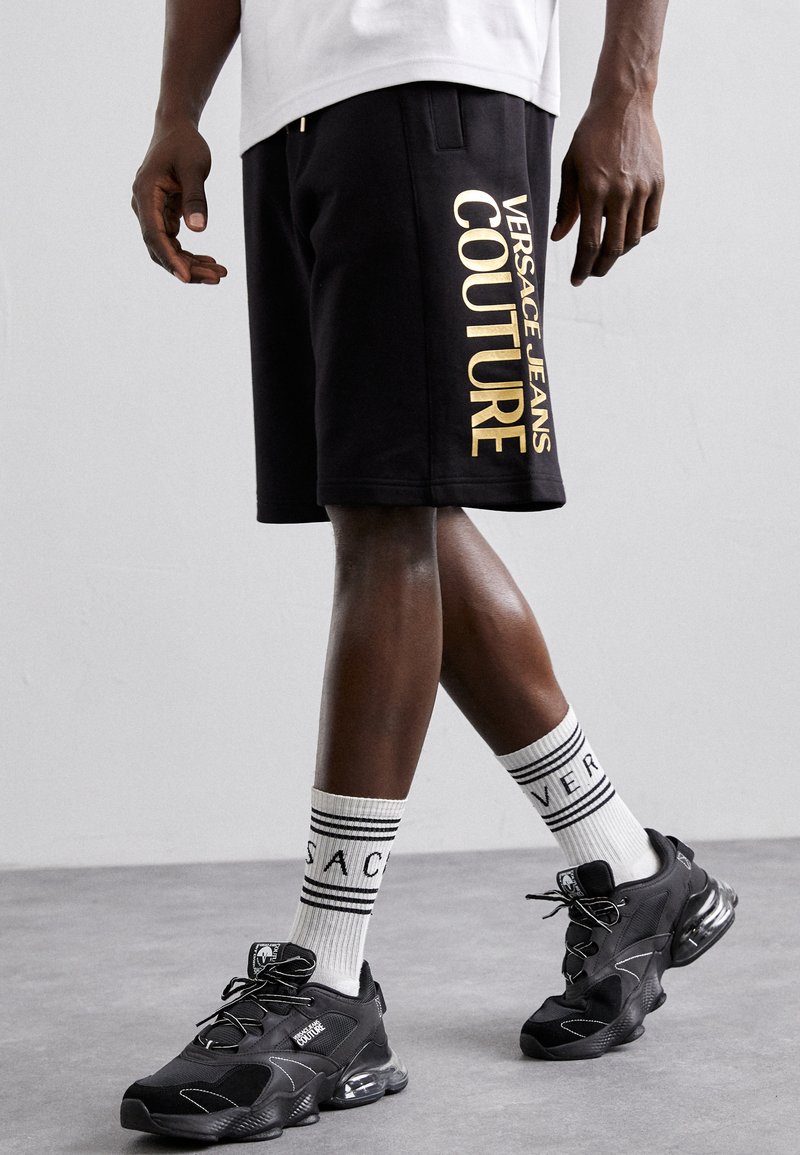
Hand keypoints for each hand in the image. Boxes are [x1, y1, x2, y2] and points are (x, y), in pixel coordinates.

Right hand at [131, 123, 227, 283]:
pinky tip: (211, 261)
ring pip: (168, 249)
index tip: (186, 278)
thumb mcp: (194, 167)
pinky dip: (191, 254)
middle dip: (187, 267)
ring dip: (192, 264)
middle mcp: (143, 207)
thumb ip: (196, 197)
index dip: (170, 258)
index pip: (154, 234)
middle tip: (218, 277)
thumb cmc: (185, 144)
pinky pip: (174, 242)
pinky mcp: (162, 215)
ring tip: (220, 273)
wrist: (176, 129)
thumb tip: (199, 229)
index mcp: (145, 194)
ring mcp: (151, 213)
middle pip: (160, 248)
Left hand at [551, 96, 664, 285]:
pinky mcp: (659, 183)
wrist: (624, 104)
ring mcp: (643, 189)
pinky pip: (650, 222)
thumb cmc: (590, 135)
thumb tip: (559, 238)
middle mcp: (621, 193)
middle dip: (600, 267)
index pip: (589, 243)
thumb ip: (566, 205)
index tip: (577, 280)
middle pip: (614, 248)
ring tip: (607, 252)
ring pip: (633, 238)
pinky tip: (627, 232)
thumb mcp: (570, 168)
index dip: (582, 267)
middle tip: (591, 273)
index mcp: (594, 191)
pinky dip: (638, 234)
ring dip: (619, 252)